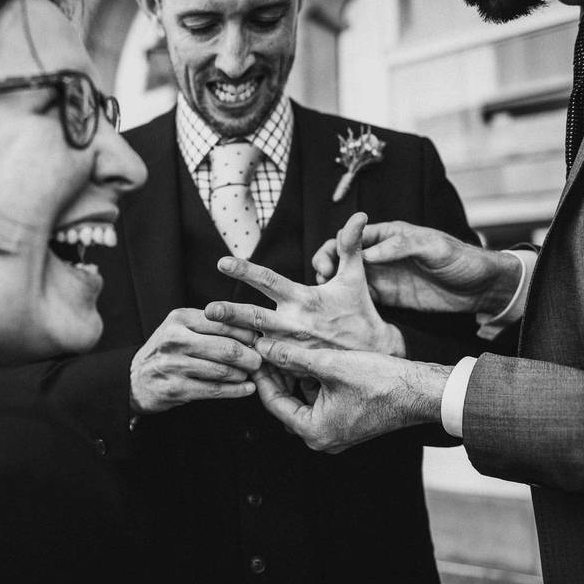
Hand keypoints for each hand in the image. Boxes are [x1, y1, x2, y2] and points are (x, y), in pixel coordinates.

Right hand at [130, 308, 261, 413]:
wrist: (134, 380)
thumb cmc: (167, 352)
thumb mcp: (182, 329)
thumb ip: (211, 326)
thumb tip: (252, 329)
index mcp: (180, 319)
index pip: (224, 322)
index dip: (247, 332)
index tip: (259, 340)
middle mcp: (175, 339)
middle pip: (227, 347)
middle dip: (250, 356)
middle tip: (259, 360)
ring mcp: (174, 365)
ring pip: (223, 370)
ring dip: (243, 374)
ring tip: (250, 375)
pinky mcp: (176, 389)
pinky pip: (215, 390)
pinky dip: (236, 391)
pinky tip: (246, 389)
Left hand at [206, 213, 405, 356]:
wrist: (375, 354)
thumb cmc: (359, 311)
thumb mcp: (354, 277)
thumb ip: (349, 246)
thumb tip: (358, 215)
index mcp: (303, 299)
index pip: (270, 281)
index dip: (246, 270)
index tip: (222, 262)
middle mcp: (294, 323)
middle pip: (255, 316)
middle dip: (230, 313)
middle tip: (208, 310)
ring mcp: (291, 347)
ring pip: (255, 342)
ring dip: (234, 338)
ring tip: (209, 332)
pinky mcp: (292, 367)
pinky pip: (266, 363)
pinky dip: (250, 359)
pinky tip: (229, 356)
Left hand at [252, 338, 451, 452]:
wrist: (421, 391)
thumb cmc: (381, 382)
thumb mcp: (330, 364)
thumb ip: (293, 357)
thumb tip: (264, 347)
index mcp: (313, 432)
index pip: (273, 402)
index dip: (262, 375)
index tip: (254, 354)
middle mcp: (322, 438)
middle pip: (284, 405)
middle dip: (275, 378)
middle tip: (265, 352)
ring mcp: (335, 432)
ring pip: (300, 403)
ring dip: (292, 380)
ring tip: (283, 353)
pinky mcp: (346, 422)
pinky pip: (317, 404)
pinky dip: (309, 385)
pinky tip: (307, 362)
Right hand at [311, 217, 521, 314]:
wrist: (480, 287)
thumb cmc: (460, 258)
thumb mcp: (433, 246)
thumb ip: (401, 246)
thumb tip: (369, 252)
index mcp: (388, 236)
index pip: (353, 236)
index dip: (335, 246)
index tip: (327, 261)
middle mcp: (380, 254)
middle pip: (343, 256)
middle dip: (327, 264)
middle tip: (320, 278)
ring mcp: (382, 276)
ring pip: (347, 278)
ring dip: (333, 285)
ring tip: (325, 295)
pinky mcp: (387, 296)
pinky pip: (360, 297)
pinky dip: (346, 301)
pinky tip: (339, 310)